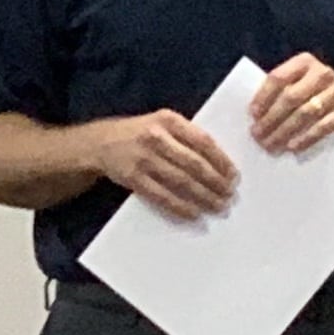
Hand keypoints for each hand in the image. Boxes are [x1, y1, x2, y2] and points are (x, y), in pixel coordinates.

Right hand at [97, 111, 235, 219]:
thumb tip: (220, 162)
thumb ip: (187, 136)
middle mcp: (156, 137)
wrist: (99, 142)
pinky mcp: (133, 178)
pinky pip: (162, 196)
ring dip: (203, 197)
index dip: (221, 160)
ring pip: (181, 182)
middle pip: (194, 164)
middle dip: (216, 182)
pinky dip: (180, 207)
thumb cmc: (140, 133)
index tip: (234, 175)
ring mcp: (143, 159)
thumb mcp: (162, 123)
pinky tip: (195, 214)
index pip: (203, 141)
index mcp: (169, 120)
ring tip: (218, 206)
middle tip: (230, 195)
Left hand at [246, 55, 333, 156]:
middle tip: (258, 136)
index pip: (278, 77)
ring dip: (285, 131)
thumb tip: (256, 114)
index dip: (263, 97)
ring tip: (271, 145)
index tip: (253, 115)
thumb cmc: (322, 95)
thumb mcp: (304, 83)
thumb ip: (284, 90)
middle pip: (290, 97)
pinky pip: (323, 126)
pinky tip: (293, 147)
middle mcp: (321, 73)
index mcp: (305, 62)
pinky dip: (306, 137)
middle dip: (271, 119)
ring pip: (305, 113)